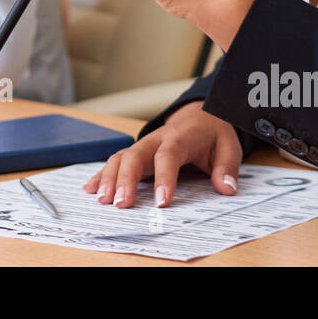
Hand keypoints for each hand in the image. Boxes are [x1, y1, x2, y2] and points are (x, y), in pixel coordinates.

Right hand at [82, 101, 240, 207]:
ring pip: (121, 158)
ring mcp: (143, 146)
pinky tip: (90, 188)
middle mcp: (156, 140)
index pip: (169, 156)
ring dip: (109, 178)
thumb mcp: (228, 147)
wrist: (200, 114)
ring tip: (102, 200)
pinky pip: (115, 161)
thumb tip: (225, 189)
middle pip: (135, 155)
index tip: (161, 202)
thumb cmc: (212, 133)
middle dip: (126, 179)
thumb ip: (226, 168)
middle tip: (121, 204)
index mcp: (180, 137)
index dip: (164, 178)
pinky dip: (102, 174)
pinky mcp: (136, 153)